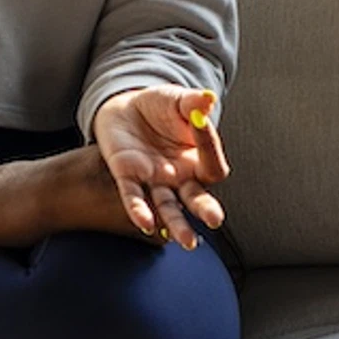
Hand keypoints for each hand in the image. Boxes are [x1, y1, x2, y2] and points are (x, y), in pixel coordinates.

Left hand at [91, 85, 229, 250]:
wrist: (125, 107)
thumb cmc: (158, 107)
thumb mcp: (177, 100)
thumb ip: (192, 103)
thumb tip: (208, 98)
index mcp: (197, 159)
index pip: (212, 165)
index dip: (209, 145)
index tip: (199, 119)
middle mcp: (179, 176)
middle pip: (196, 198)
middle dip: (205, 209)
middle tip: (214, 220)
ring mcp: (154, 180)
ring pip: (167, 206)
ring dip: (176, 223)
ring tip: (186, 241)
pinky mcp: (128, 177)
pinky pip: (134, 197)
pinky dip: (139, 209)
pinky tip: (145, 222)